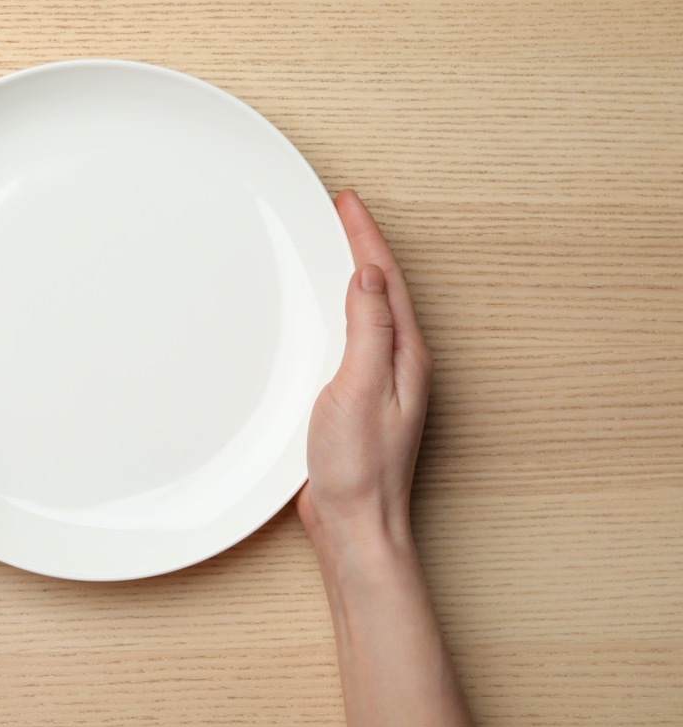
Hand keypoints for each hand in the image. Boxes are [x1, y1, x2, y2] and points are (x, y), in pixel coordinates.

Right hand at [296, 191, 470, 726]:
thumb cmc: (360, 468)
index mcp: (404, 355)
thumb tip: (370, 276)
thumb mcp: (361, 388)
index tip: (346, 202)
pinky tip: (321, 312)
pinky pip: (350, 336)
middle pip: (382, 288)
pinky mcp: (355, 398)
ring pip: (367, 311)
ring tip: (332, 245)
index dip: (365, 237)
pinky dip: (336, 311)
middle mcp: (397, 364)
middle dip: (362, 245)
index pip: (385, 279)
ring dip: (351, 274)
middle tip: (340, 211)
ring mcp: (378, 381)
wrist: (354, 525)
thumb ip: (368, 330)